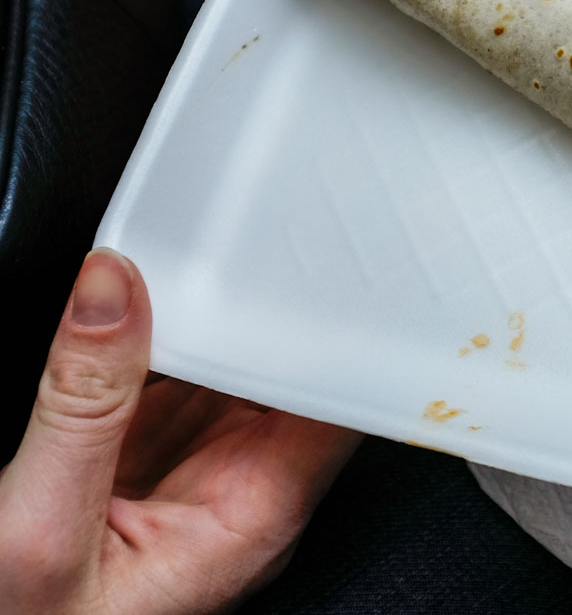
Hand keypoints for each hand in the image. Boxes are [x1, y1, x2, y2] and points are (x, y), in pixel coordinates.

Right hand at [0, 250, 359, 613]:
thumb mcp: (39, 526)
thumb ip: (84, 403)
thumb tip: (111, 288)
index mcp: (258, 517)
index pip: (339, 405)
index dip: (344, 336)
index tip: (335, 270)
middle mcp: (244, 491)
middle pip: (292, 373)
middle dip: (282, 307)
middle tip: (267, 232)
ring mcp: (198, 470)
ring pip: (236, 366)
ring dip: (224, 312)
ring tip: (216, 243)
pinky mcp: (146, 454)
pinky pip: (180, 375)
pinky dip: (175, 332)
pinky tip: (161, 293)